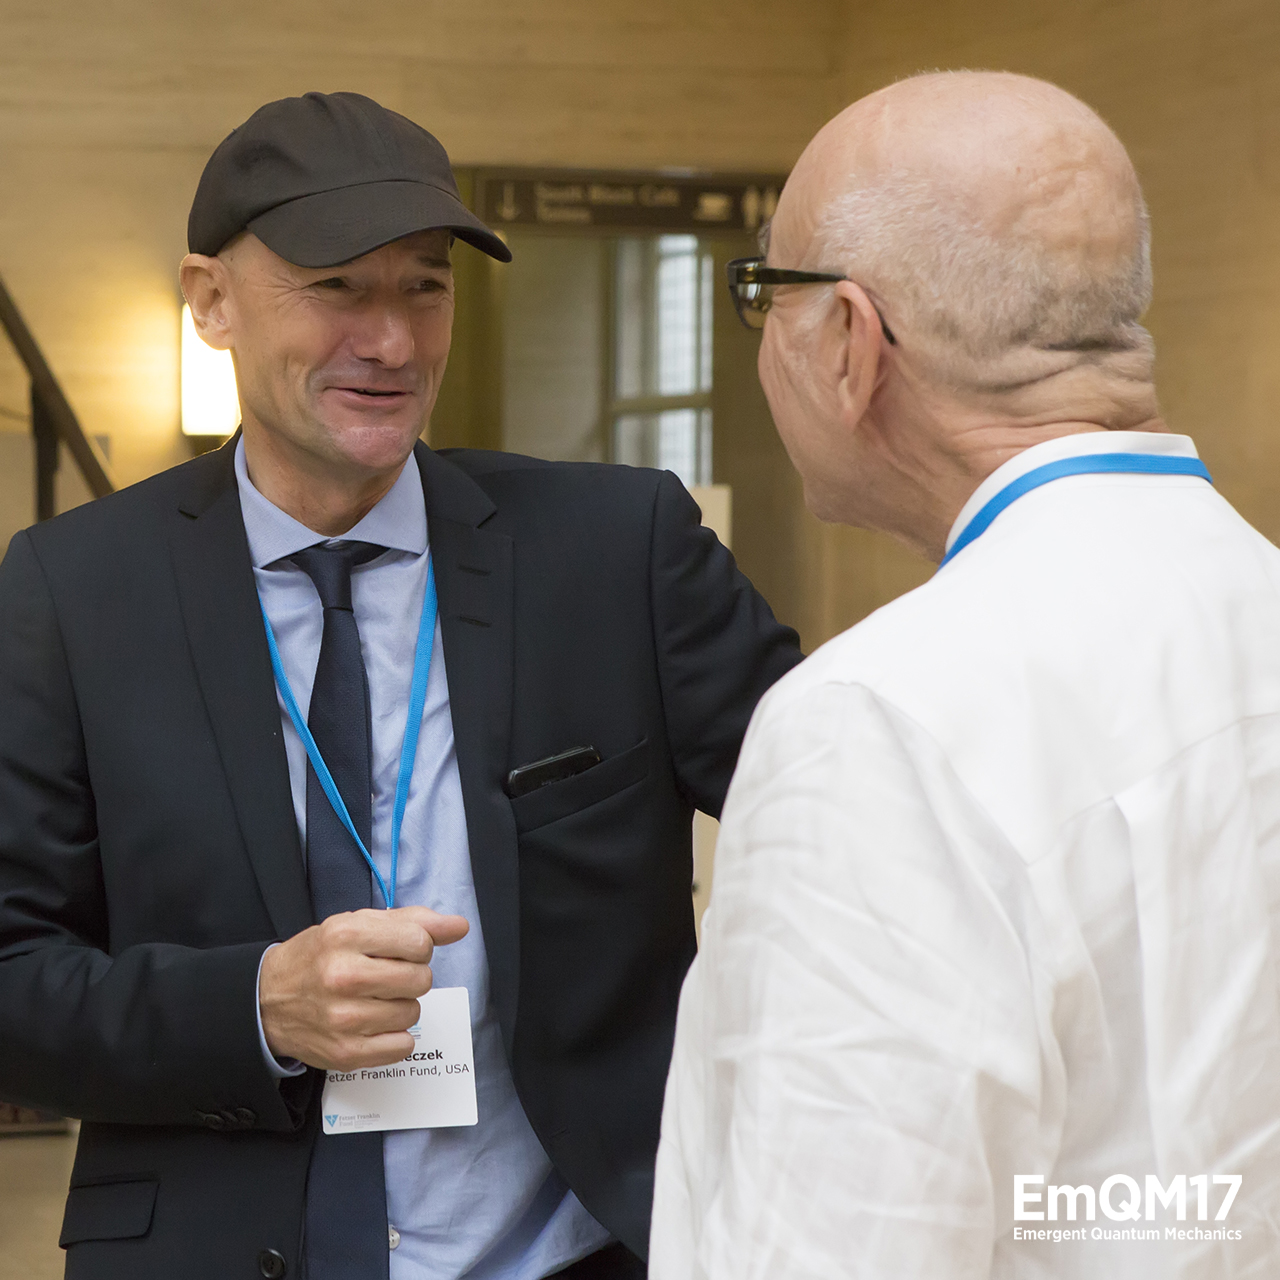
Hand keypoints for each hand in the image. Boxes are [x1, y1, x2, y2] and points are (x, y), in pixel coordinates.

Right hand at [259, 907, 468, 1071]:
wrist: (267, 1000)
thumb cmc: (320, 957)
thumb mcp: (358, 924)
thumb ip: (414, 921)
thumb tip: (459, 927)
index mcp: (347, 934)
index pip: (419, 942)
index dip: (417, 947)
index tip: (399, 951)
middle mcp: (343, 975)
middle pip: (421, 979)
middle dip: (412, 976)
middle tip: (386, 976)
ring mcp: (343, 1018)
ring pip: (414, 1012)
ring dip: (402, 1006)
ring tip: (374, 999)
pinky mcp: (345, 1052)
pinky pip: (403, 1045)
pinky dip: (394, 1036)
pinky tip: (373, 1024)